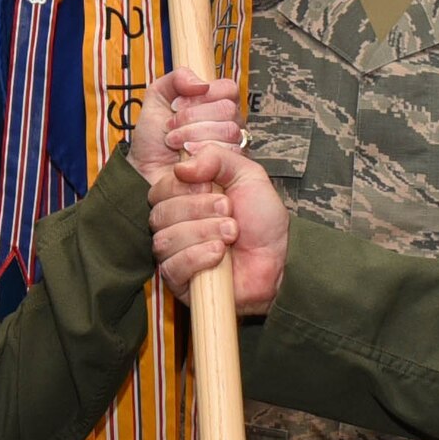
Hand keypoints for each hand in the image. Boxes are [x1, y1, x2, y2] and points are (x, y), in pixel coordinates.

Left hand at [127, 69, 242, 186]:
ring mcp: (233, 145)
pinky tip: (187, 158)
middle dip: (191, 118)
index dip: (201, 96)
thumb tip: (202, 83)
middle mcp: (229, 123)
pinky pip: (228, 152)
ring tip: (176, 144)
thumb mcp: (157, 97)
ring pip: (229, 130)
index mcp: (216, 103)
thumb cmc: (153, 138)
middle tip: (171, 128)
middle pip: (228, 109)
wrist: (146, 170)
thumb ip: (177, 78)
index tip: (176, 106)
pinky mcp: (230, 167)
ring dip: (193, 136)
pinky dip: (200, 153)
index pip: (228, 89)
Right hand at [148, 146, 288, 314]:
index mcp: (185, 198)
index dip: (183, 187)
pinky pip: (172, 267)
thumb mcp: (247, 176)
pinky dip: (197, 257)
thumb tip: (182, 165)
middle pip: (160, 213)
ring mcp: (175, 253)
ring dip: (202, 233)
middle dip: (199, 210)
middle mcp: (175, 224)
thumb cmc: (262, 221)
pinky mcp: (179, 281)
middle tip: (228, 212)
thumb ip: (217, 158)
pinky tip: (218, 255)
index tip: (212, 188)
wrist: (278, 259)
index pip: (160, 189)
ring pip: (165, 240)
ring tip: (230, 234)